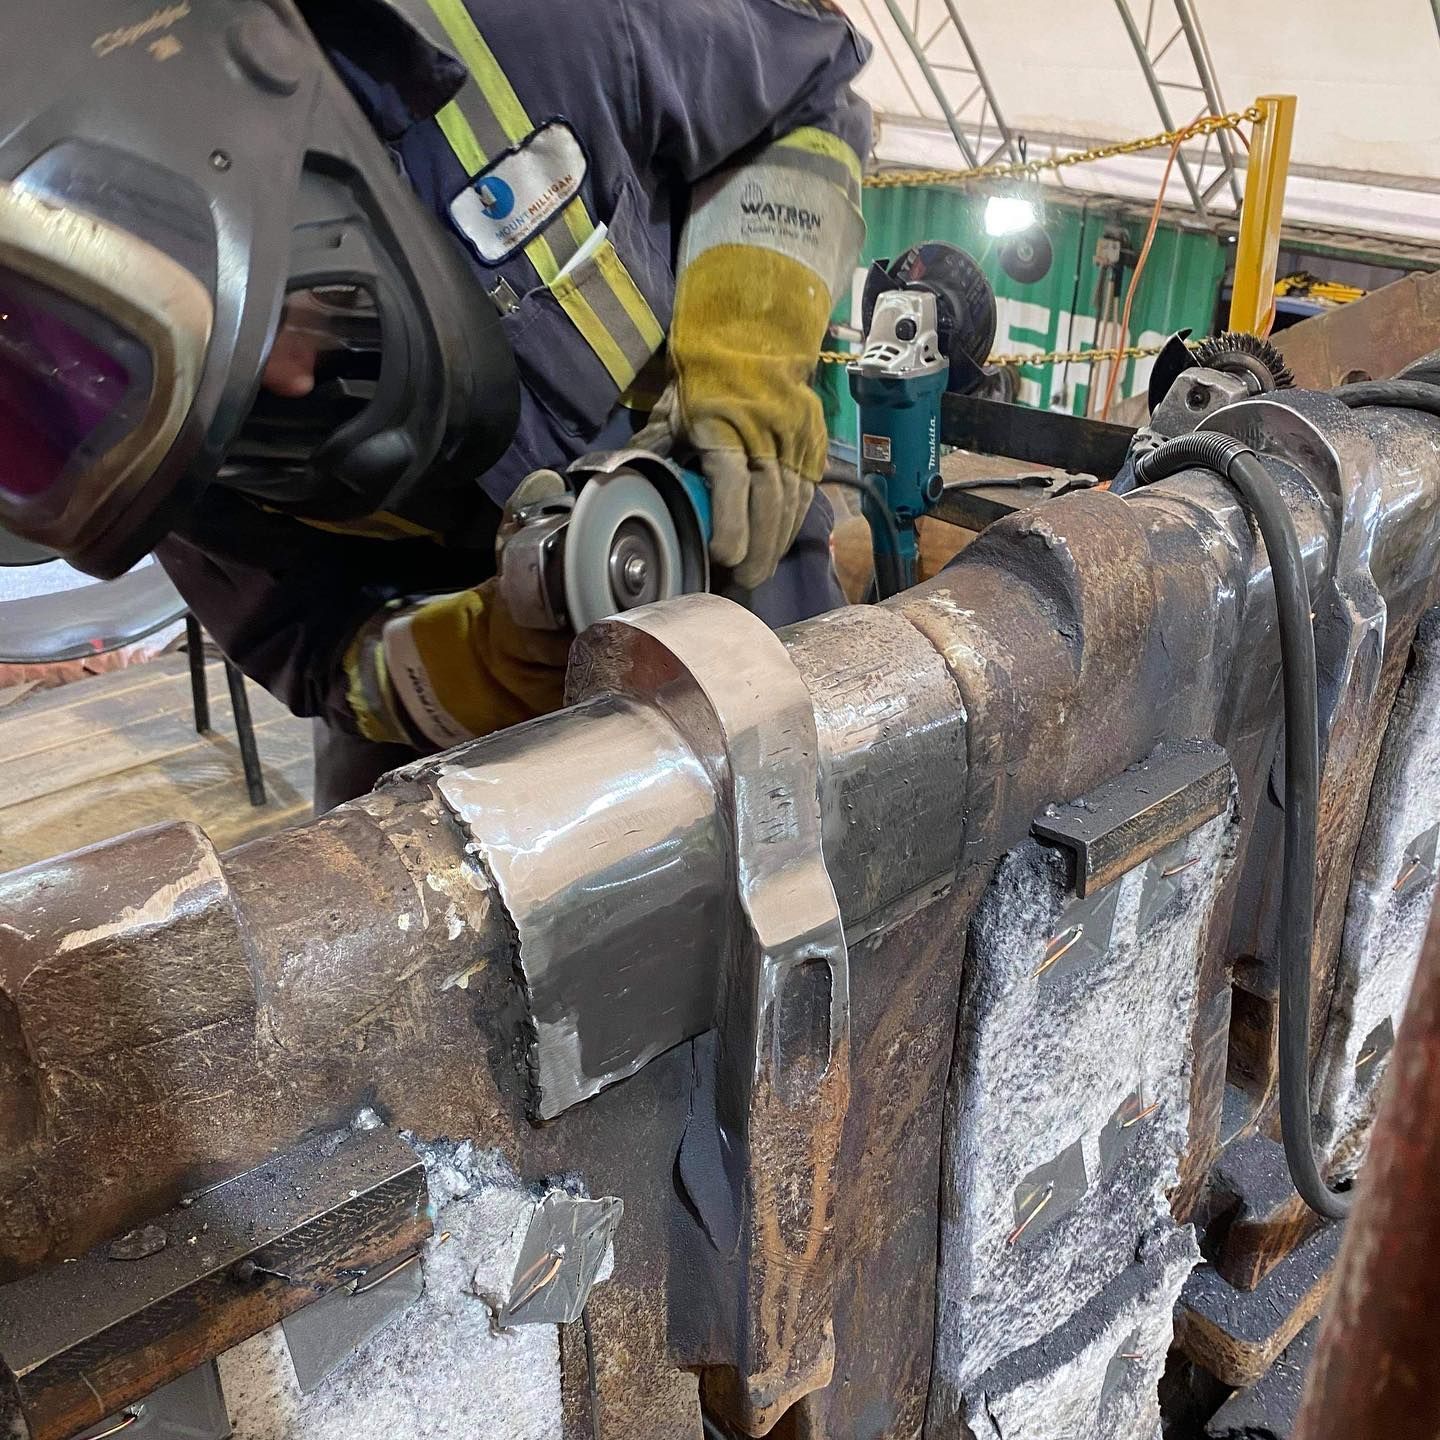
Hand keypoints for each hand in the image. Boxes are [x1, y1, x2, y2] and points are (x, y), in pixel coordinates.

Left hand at [634, 376, 826, 592]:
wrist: (752, 331)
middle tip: (744, 581)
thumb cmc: (704, 375)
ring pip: (793, 501)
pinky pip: (807, 490)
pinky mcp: (814, 439)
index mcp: (725, 426)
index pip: (734, 486)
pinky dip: (795, 520)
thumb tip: (621, 485)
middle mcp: (767, 433)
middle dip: (759, 550)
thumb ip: (652, 449)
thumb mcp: (670, 409)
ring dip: (778, 541)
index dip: (732, 528)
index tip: (722, 557)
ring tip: (761, 569)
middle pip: (769, 503)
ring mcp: (796, 436)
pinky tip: (780, 540)